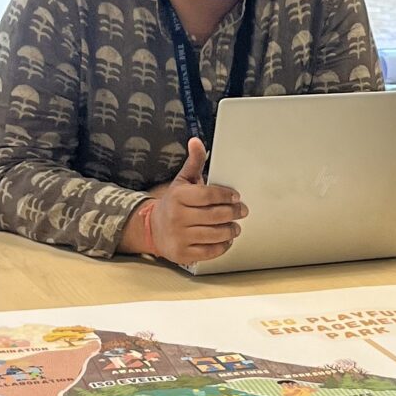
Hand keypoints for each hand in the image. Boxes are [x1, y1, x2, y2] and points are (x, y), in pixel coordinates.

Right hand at [122, 137, 247, 264]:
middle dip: (233, 213)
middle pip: (214, 216)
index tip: (236, 197)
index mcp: (178, 197)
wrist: (153, 228)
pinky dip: (222, 246)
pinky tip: (226, 240)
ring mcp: (179, 236)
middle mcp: (177, 217)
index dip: (226, 196)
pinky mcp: (183, 253)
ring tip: (236, 227)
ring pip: (214, 234)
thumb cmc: (173, 203)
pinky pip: (209, 251)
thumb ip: (194, 162)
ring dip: (230, 230)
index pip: (208, 195)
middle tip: (242, 211)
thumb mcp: (182, 181)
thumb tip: (196, 142)